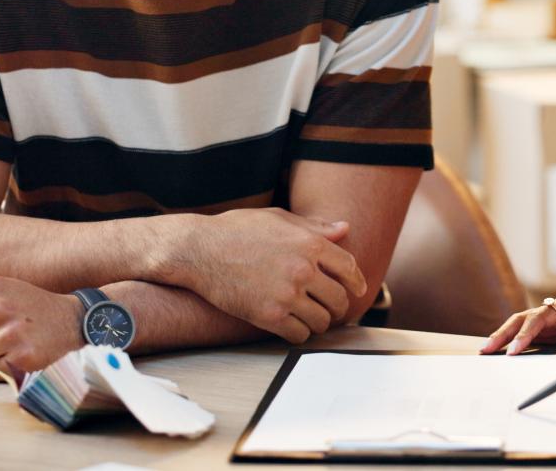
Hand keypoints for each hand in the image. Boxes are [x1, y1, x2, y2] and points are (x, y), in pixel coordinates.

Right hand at [176, 208, 367, 343]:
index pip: (350, 268)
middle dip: (338, 306)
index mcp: (309, 243)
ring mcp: (286, 294)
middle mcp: (302, 269)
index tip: (356, 290)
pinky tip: (292, 326)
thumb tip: (344, 230)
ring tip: (310, 318)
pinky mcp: (268, 316)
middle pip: (339, 298)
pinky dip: (300, 333)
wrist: (198, 250)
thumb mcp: (278, 219)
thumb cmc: (236, 230)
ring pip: (322, 321)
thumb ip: (314, 227)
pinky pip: (300, 335)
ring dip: (319, 322)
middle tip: (330, 309)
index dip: (356, 282)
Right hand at [480, 293, 555, 354]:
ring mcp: (550, 317)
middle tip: (489, 349)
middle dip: (505, 333)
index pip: (541, 316)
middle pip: (524, 317)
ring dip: (503, 336)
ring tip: (486, 350)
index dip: (526, 333)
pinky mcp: (548, 329)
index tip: (515, 351)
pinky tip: (498, 351)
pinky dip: (512, 341)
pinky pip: (525, 333)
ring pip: (520, 324)